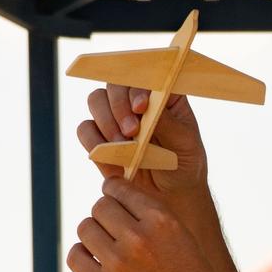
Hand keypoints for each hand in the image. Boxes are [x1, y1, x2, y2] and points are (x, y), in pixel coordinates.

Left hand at [67, 177, 232, 271]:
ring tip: (107, 249)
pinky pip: (75, 256)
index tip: (116, 203)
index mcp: (163, 222)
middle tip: (115, 232)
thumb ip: (152, 218)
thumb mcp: (183, 240)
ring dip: (93, 235)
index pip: (119, 189)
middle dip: (106, 216)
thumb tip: (112, 196)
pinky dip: (82, 256)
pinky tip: (96, 263)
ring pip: (85, 228)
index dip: (115, 194)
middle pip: (99, 207)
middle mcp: (139, 238)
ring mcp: (119, 264)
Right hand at [77, 82, 210, 207]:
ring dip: (107, 121)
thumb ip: (167, 123)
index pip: (145, 76)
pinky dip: (94, 140)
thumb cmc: (184, 165)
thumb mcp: (185, 144)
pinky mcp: (99, 137)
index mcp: (162, 95)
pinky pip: (85, 129)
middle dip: (119, 106)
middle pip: (115, 85)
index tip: (142, 107)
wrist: (171, 195)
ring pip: (96, 100)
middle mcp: (135, 100)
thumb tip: (147, 103)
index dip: (138, 87)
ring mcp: (115, 116)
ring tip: (124, 144)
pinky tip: (111, 154)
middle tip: (132, 132)